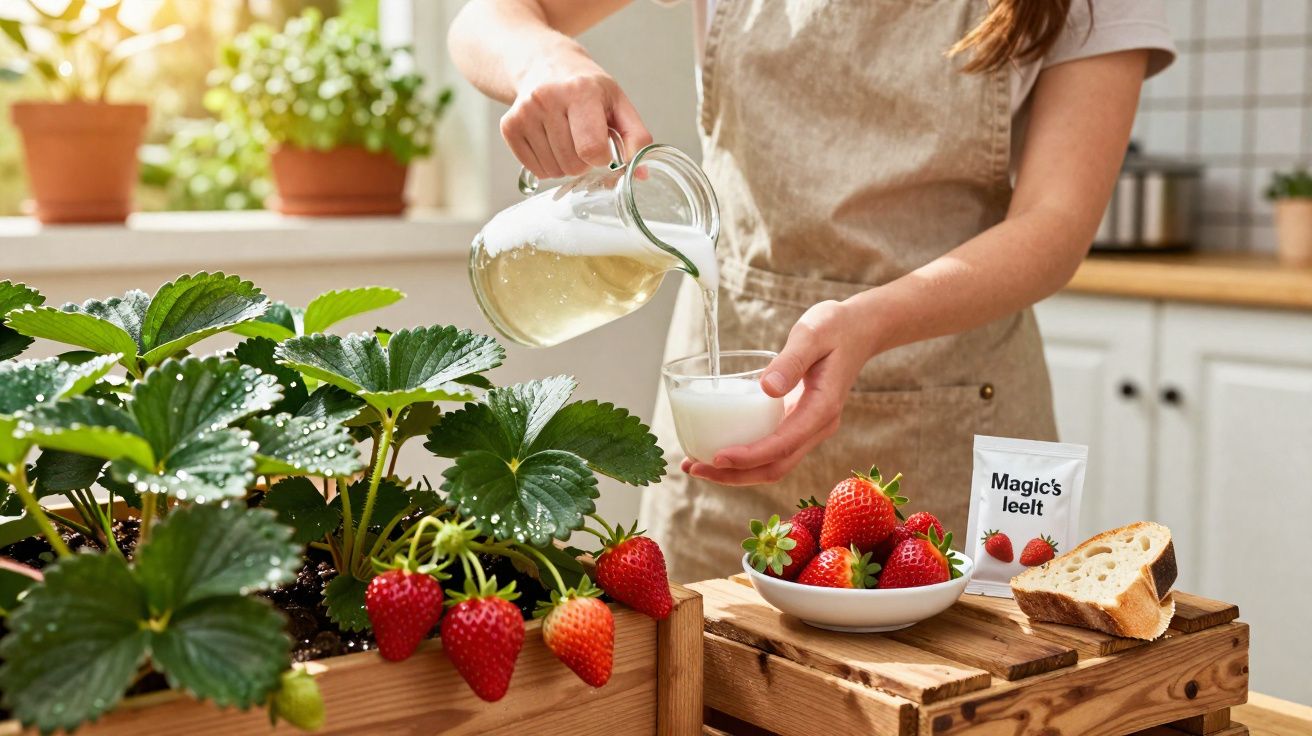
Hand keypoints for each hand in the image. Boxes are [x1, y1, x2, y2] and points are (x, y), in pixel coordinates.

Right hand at [502, 49, 651, 178]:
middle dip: (584, 162)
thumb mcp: (618, 102)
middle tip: (583, 140)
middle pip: (572, 164)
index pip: (591, 149)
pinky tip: (550, 141)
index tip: (602, 147)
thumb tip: (640, 174)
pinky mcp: (509, 126)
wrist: (544, 64)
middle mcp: (548, 98)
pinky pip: (535, 169)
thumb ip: (635, 137)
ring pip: (553, 171)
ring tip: (567, 138)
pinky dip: (547, 165)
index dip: (602, 157)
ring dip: (565, 165)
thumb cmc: (586, 87)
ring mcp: (525, 112)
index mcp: (581, 91)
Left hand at [683, 300, 877, 485]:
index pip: (783, 445)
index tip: (717, 457)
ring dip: (736, 471)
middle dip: (734, 475)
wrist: (859, 329)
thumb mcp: (813, 334)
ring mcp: (809, 428)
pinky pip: (771, 449)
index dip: (749, 456)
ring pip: (773, 464)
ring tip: (696, 464)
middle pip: (775, 467)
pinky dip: (745, 456)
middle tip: (694, 468)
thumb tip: (766, 387)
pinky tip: (717, 447)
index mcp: (822, 409)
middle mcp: (818, 426)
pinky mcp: (799, 423)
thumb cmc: (835, 327)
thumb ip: (792, 360)